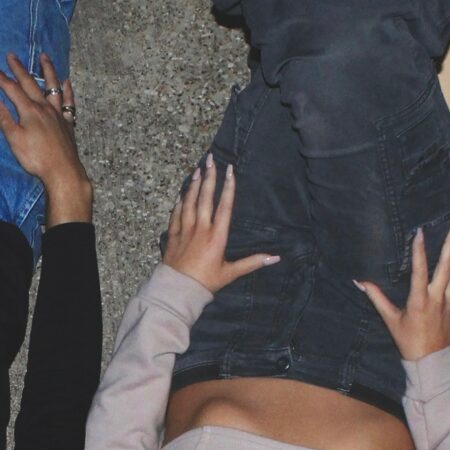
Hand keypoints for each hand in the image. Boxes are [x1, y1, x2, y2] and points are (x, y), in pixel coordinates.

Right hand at [0, 53, 91, 222]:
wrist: (63, 171)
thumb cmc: (36, 157)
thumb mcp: (14, 139)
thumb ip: (2, 118)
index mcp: (30, 110)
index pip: (12, 89)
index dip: (1, 78)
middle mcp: (44, 107)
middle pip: (30, 84)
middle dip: (19, 69)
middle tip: (11, 55)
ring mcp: (58, 114)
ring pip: (53, 87)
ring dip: (48, 71)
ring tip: (45, 57)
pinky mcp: (67, 123)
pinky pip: (68, 103)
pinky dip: (67, 91)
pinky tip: (67, 83)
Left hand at [158, 155, 278, 292]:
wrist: (178, 290)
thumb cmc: (206, 282)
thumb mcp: (231, 273)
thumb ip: (252, 262)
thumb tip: (275, 258)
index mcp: (217, 236)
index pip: (224, 206)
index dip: (228, 187)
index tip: (230, 170)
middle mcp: (201, 229)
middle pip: (205, 198)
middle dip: (209, 177)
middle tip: (210, 160)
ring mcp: (185, 230)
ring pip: (189, 202)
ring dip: (193, 185)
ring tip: (197, 170)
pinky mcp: (173, 235)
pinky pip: (176, 214)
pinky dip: (180, 203)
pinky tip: (182, 194)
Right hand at [359, 222, 449, 361]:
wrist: (431, 360)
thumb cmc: (408, 340)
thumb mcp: (390, 319)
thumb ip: (376, 298)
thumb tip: (359, 282)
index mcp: (418, 301)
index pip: (419, 271)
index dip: (419, 251)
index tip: (420, 233)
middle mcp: (437, 299)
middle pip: (446, 266)